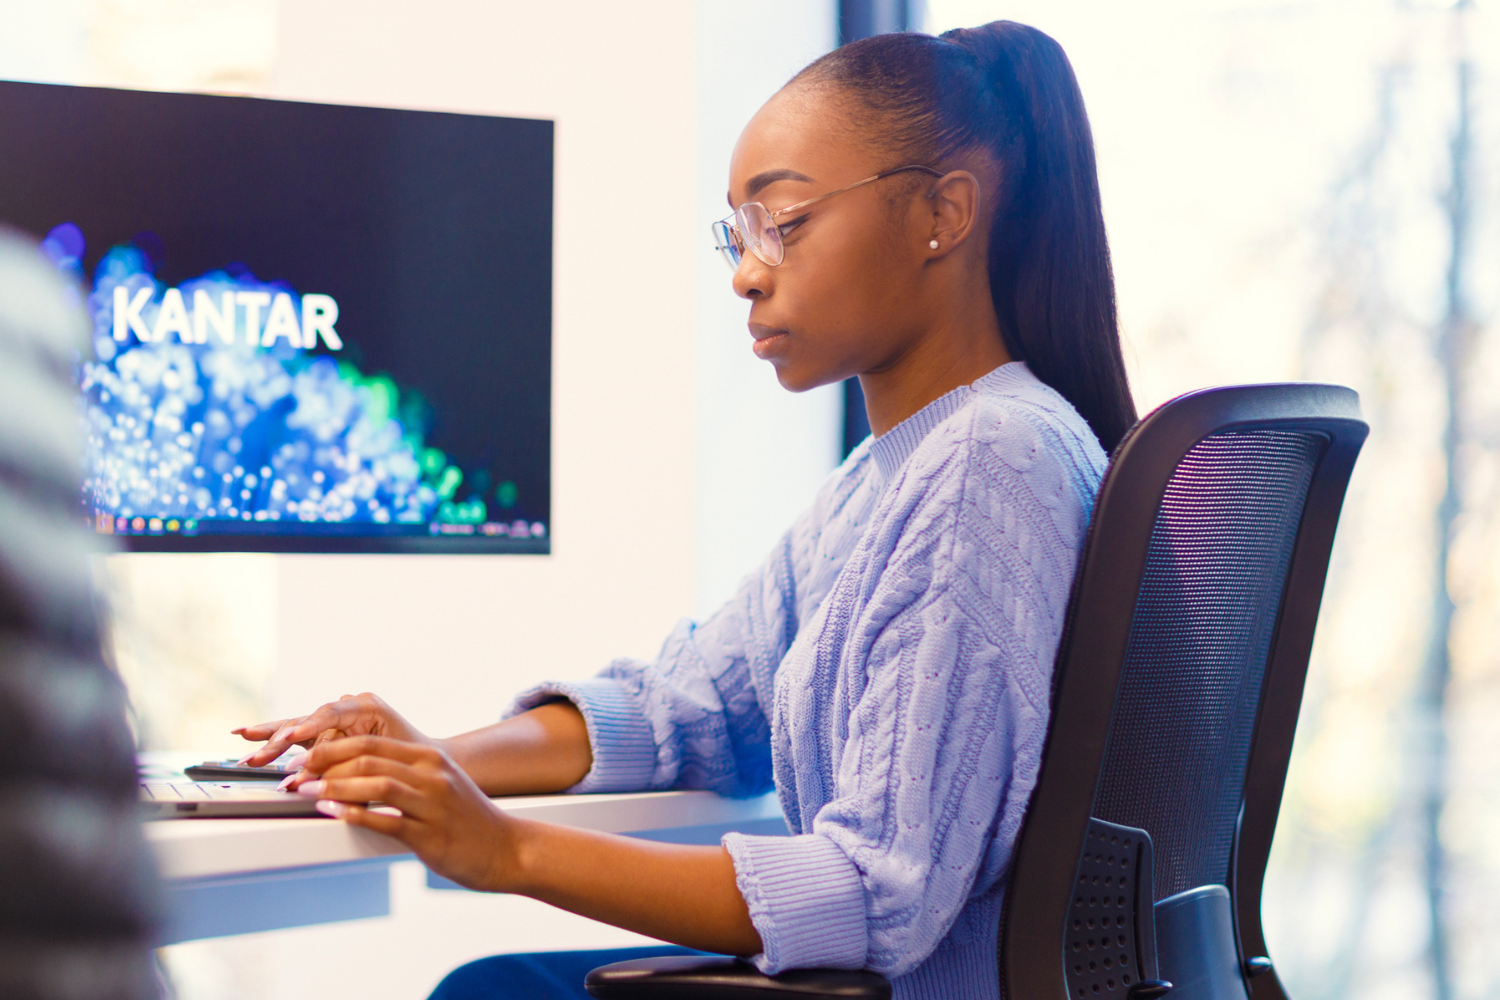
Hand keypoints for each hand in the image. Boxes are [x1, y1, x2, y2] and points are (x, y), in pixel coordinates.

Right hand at [232, 692, 429, 770]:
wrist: (420, 761)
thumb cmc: (408, 759)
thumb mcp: (381, 763)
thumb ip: (344, 768)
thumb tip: (307, 779)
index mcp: (367, 706)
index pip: (331, 713)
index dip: (309, 727)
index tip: (291, 740)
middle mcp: (347, 707)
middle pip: (307, 722)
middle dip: (280, 740)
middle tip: (259, 757)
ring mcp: (333, 719)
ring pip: (296, 727)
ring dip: (269, 740)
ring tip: (244, 746)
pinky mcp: (323, 733)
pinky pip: (295, 734)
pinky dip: (271, 736)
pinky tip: (244, 734)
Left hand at [295, 735, 520, 891]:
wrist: (507, 849)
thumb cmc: (470, 821)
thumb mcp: (442, 785)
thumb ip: (407, 775)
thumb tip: (359, 774)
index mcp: (431, 760)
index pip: (372, 744)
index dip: (333, 749)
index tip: (306, 758)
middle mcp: (432, 776)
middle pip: (369, 758)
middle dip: (325, 764)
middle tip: (298, 774)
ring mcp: (432, 804)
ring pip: (375, 784)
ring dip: (334, 787)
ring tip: (307, 791)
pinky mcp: (431, 834)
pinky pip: (387, 820)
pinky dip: (354, 814)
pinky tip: (334, 813)